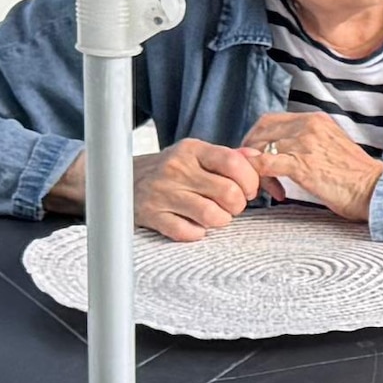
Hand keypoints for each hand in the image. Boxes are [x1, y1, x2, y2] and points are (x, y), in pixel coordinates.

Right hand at [126, 142, 267, 239]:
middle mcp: (176, 168)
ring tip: (214, 215)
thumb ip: (230, 157)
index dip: (250, 181)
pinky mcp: (152, 216)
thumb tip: (260, 158)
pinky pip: (189, 233)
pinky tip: (193, 224)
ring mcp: (162, 193)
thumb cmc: (171, 171)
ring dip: (221, 220)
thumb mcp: (197, 156)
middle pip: (229, 192)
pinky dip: (197, 233)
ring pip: (212, 215)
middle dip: (238, 205)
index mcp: (192, 150)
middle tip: (231, 206)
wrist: (122, 181)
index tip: (249, 190)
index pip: (234, 163)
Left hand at [238, 109, 382, 224]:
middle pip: (261, 131)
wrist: (375, 190)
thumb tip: (285, 152)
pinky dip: (258, 174)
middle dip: (251, 152)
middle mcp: (309, 125)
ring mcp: (304, 143)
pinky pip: (266, 164)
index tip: (256, 157)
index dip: (257, 138)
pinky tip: (263, 187)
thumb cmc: (356, 177)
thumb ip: (309, 143)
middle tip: (254, 174)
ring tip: (265, 187)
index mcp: (316, 119)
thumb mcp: (331, 147)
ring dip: (255, 168)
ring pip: (261, 148)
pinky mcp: (302, 164)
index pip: (270, 121)